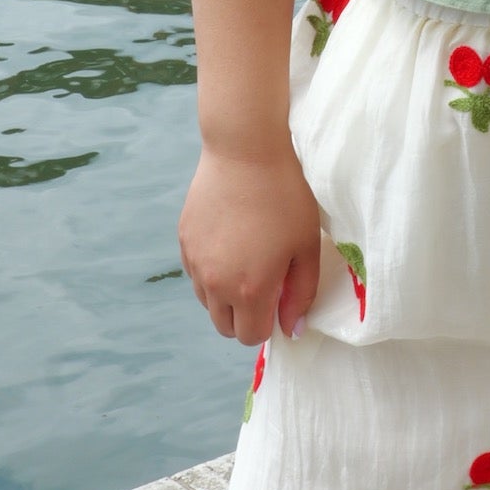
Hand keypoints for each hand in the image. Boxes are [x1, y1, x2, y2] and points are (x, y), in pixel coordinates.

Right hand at [178, 138, 321, 344]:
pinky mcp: (184, 240)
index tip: (280, 298)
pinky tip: (230, 240)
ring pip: (207, 302)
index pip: (251, 337)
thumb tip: (292, 329)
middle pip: (224, 326)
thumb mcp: (306, 246)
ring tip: (248, 259)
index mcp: (249, 290)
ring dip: (226, 295)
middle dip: (246, 317)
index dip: (269, 324)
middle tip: (266, 282)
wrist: (245, 151)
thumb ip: (301, 294)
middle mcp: (215, 283)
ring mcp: (195, 262)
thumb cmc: (286, 196)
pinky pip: (196, 273)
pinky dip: (211, 271)